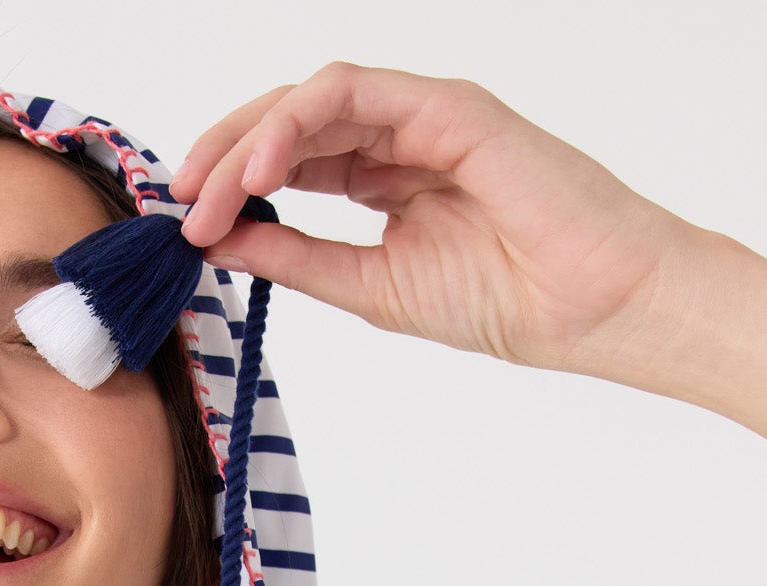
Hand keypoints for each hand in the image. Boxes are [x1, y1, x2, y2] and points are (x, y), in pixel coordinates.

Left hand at [169, 61, 708, 384]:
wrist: (588, 308)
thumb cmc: (505, 300)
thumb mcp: (369, 287)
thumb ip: (297, 258)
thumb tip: (221, 241)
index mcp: (381, 179)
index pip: (287, 162)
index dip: (230, 187)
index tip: (185, 230)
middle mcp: (396, 139)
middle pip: (287, 124)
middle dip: (223, 159)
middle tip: (180, 206)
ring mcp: (421, 116)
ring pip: (310, 103)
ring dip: (247, 144)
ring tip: (208, 195)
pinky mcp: (446, 106)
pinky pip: (351, 93)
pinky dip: (295, 123)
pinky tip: (259, 168)